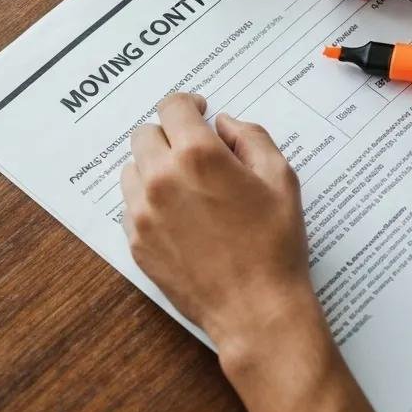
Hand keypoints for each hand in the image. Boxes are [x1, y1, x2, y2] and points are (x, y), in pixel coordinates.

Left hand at [123, 95, 411, 411]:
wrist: (256, 309)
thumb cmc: (275, 243)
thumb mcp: (280, 176)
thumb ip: (250, 136)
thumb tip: (224, 124)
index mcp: (198, 156)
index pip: (173, 107)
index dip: (188, 103)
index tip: (200, 110)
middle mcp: (162, 179)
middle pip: (145, 134)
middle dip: (170, 133)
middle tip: (194, 148)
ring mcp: (143, 214)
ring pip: (132, 168)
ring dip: (154, 164)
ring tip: (186, 181)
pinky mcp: (136, 243)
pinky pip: (131, 204)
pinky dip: (149, 199)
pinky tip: (180, 213)